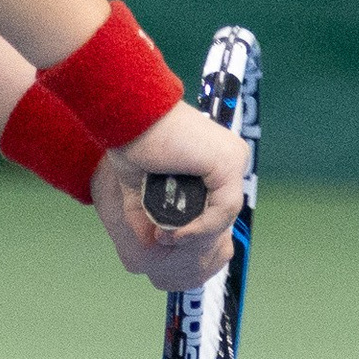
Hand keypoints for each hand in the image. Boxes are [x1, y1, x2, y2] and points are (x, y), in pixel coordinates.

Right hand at [92, 101, 245, 286]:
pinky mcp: (228, 162)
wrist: (126, 115)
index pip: (215, 203)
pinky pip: (224, 208)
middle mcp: (229, 156)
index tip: (164, 237)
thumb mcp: (139, 186)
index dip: (194, 228)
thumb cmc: (130, 140)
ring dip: (196, 234)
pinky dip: (201, 227)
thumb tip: (147, 242)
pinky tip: (177, 233)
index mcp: (213, 157)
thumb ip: (146, 211)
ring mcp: (233, 158)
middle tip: (164, 240)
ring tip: (166, 238)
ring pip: (225, 213)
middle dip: (196, 234)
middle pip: (222, 210)